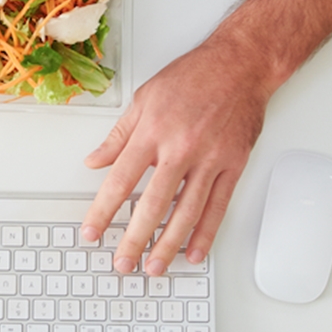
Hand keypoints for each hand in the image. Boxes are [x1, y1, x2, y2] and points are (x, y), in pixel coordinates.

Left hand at [81, 37, 272, 275]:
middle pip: (152, 204)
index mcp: (152, 131)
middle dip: (134, 239)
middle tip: (122, 264)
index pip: (120, 180)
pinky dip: (205, 233)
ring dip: (168, 245)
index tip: (92, 231)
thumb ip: (119, 135)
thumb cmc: (192, 76)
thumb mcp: (144, 97)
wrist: (239, 64)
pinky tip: (194, 251)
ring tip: (154, 267)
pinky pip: (218, 206)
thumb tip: (94, 161)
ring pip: (186, 212)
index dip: (103, 210)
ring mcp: (210, 159)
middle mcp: (180, 148)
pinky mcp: (233, 165)